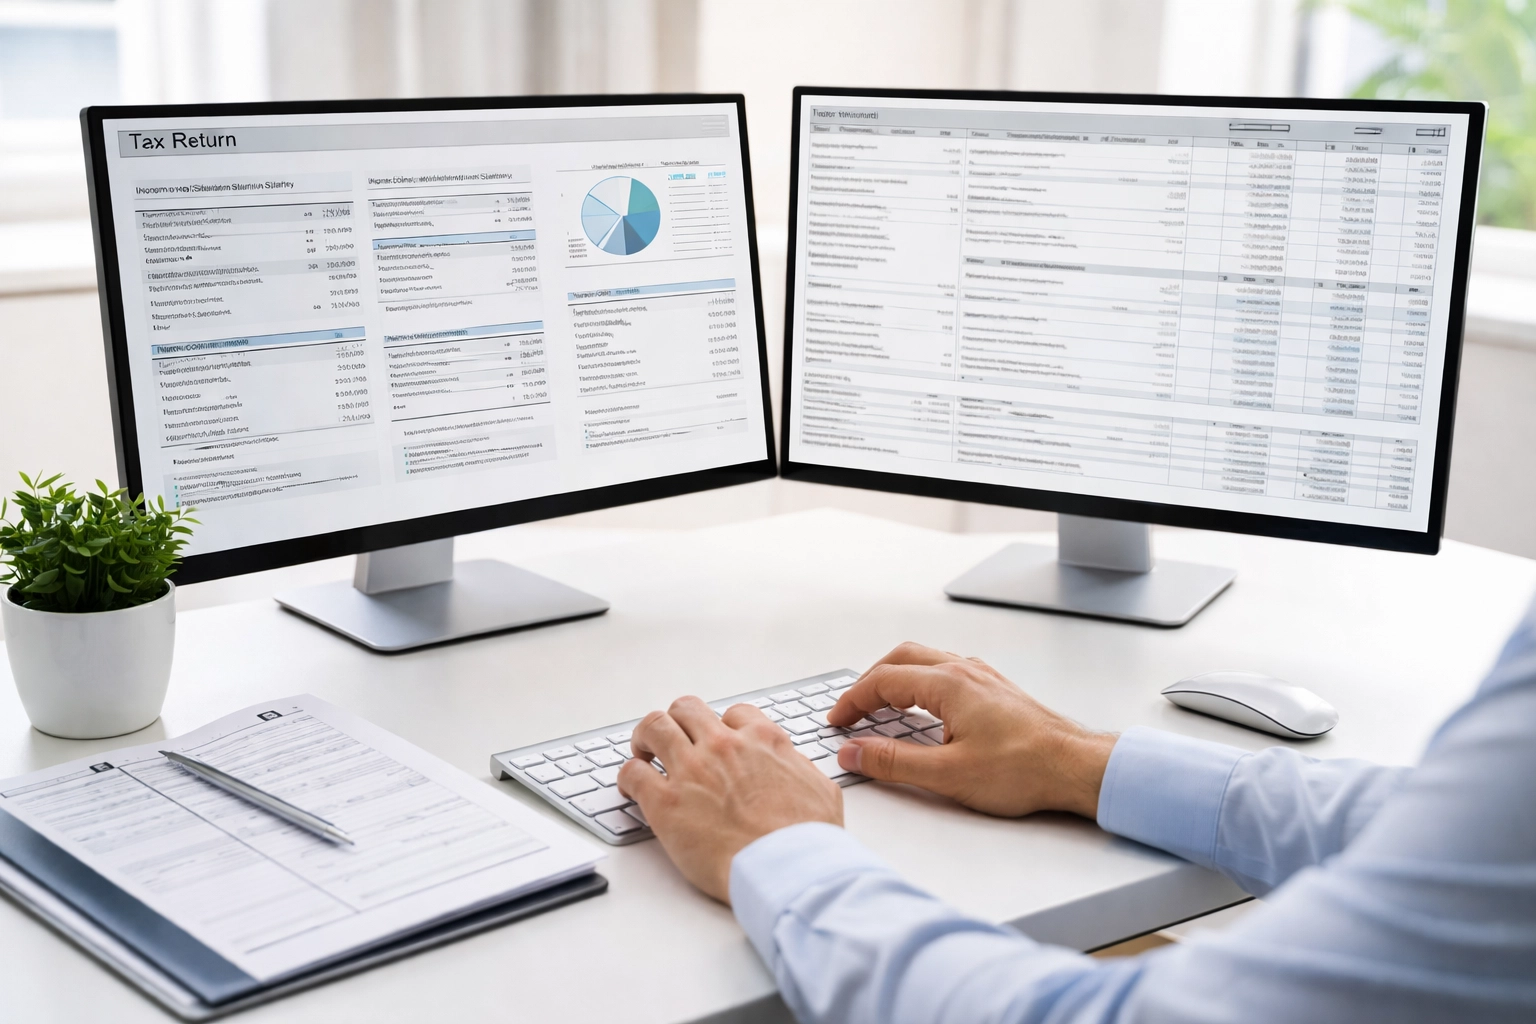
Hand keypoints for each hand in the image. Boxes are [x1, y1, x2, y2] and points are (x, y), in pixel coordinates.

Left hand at [617, 695, 842, 902]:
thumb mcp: (820, 790)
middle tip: (671, 740)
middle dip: (678, 722)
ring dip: (645, 738)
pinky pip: (633, 773)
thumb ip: (798, 769)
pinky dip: (628, 777)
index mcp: (763, 741)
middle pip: (687, 710)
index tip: (715, 742)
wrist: (789, 870)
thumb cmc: (808, 841)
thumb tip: (791, 766)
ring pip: (654, 727)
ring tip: (643, 753)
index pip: (734, 714)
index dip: (722, 728)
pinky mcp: (666, 803)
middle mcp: (724, 747)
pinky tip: (631, 788)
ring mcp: (692, 771)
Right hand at [828, 643, 1116, 817]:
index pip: (883, 681)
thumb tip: (854, 752)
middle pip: (901, 658)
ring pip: (926, 661)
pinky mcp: (996, 690)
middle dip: (869, 682)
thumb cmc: (1024, 769)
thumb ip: (893, 762)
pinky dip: (920, 682)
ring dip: (895, 678)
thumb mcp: (948, 774)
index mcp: (948, 684)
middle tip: (851, 710)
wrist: (1076, 767)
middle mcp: (964, 671)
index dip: (853, 701)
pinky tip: (923, 708)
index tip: (837, 721)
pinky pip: (946, 671)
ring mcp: (983, 677)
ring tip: (879, 705)